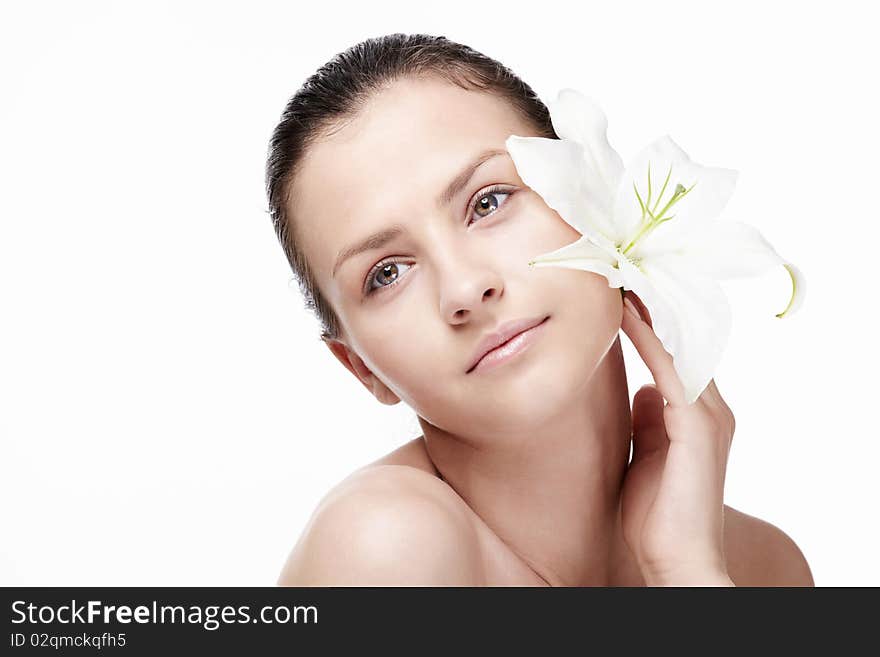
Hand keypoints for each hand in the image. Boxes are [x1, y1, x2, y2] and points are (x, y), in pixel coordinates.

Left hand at [618, 291, 735, 586]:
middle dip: (649, 306)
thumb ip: (646, 422)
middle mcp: (708, 406)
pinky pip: (668, 369)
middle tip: (617, 269)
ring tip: (617, 277)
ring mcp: (707, 414)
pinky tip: (623, 312)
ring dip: (647, 311)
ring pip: (676, 346)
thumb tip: (639, 392)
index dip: (648, 321)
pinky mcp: (698, 426)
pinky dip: (646, 338)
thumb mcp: (644, 455)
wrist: (675, 559)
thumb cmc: (654, 515)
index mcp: (696, 413)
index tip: (617, 291)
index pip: (673, 354)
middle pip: (679, 341)